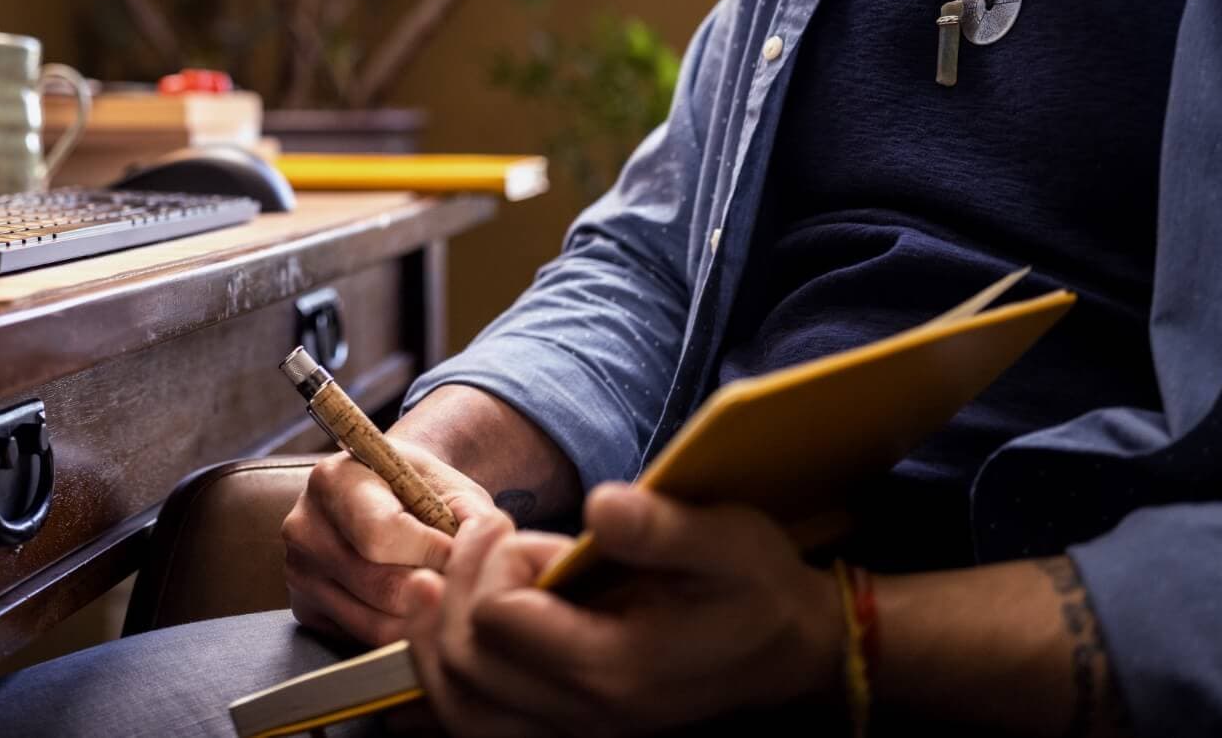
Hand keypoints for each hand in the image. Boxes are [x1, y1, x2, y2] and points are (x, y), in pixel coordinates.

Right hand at [281, 437, 503, 644]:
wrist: (383, 495)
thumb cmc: (419, 489)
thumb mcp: (448, 485)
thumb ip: (472, 515)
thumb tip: (487, 548)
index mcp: (332, 480)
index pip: (380, 535)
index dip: (432, 551)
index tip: (459, 549)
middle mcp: (304, 527)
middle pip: (381, 587)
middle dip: (434, 589)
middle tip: (459, 580)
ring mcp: (300, 572)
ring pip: (376, 623)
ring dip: (423, 617)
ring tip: (444, 594)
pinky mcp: (306, 608)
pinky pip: (363, 638)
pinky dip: (399, 630)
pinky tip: (413, 606)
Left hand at [401, 485, 842, 736]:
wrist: (785, 646)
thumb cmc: (752, 584)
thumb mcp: (725, 538)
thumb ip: (661, 528)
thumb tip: (602, 506)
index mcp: (618, 666)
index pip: (498, 620)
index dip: (487, 563)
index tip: (504, 521)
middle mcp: (589, 716)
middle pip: (465, 663)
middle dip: (453, 588)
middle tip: (477, 534)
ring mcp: (576, 732)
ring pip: (460, 705)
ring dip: (436, 635)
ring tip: (444, 577)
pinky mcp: (568, 730)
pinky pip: (479, 724)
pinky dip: (447, 680)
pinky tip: (443, 632)